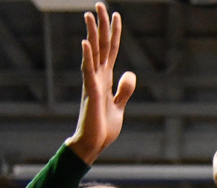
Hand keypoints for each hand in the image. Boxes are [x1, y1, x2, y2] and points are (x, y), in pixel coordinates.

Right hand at [65, 3, 136, 164]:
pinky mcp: (91, 92)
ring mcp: (93, 83)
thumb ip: (124, 90)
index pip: (111, 50)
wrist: (94, 144)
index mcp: (106, 79)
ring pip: (93, 53)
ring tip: (89, 14)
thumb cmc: (103, 128)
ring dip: (92, 33)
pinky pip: (88, 71)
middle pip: (101, 45)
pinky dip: (87, 56)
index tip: (116, 15)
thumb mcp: (119, 106)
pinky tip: (86, 42)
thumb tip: (129, 73)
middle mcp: (98, 76)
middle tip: (100, 4)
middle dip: (101, 25)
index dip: (114, 33)